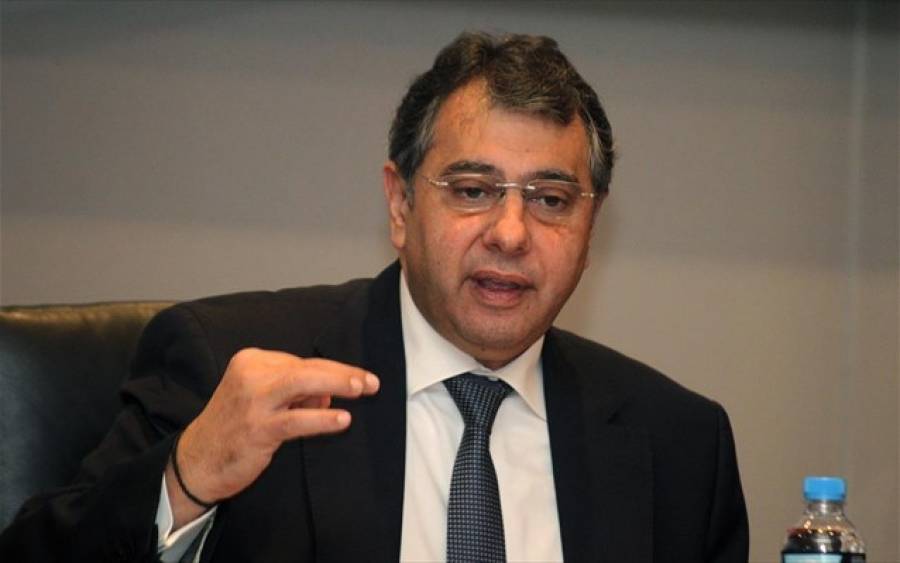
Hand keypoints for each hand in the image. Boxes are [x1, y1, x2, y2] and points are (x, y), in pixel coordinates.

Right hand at [165, 348, 378, 526]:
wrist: (197, 461)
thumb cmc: (234, 428)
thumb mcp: (262, 400)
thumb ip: (294, 392)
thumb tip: (329, 393)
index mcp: (251, 361)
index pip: (300, 361)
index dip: (331, 372)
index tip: (354, 380)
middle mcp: (250, 375)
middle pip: (306, 367)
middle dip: (342, 373)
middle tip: (369, 381)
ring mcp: (252, 401)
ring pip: (303, 383)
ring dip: (337, 384)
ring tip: (362, 389)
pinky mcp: (256, 428)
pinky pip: (297, 419)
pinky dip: (323, 418)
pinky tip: (342, 419)